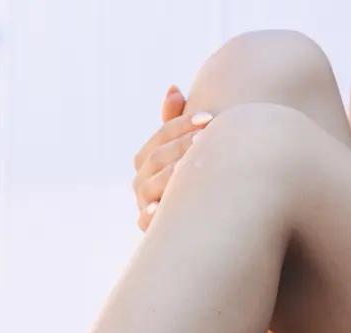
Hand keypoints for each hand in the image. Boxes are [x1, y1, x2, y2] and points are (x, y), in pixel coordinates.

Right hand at [132, 85, 213, 231]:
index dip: (183, 123)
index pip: (162, 134)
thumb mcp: (188, 144)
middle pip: (156, 157)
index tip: (209, 118)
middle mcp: (141, 178)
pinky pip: (144, 220)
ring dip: (168, 176)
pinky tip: (159, 210)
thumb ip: (177, 119)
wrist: (198, 216)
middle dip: (180, 147)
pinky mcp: (148, 225)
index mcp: (148, 156)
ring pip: (150, 185)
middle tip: (205, 140)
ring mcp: (143, 201)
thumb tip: (173, 88)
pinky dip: (149, 216)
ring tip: (186, 169)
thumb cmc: (195, 173)